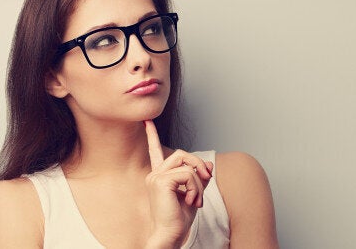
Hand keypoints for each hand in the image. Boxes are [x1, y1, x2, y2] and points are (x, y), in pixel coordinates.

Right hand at [143, 120, 212, 247]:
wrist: (172, 235)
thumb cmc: (180, 219)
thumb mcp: (195, 193)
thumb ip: (200, 178)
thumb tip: (208, 164)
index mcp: (160, 176)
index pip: (155, 151)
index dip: (151, 135)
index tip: (146, 121)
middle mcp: (155, 174)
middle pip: (183, 154)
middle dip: (199, 165)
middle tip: (208, 178)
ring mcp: (156, 177)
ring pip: (187, 164)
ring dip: (199, 181)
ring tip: (197, 198)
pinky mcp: (161, 181)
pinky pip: (188, 175)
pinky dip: (195, 187)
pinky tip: (191, 200)